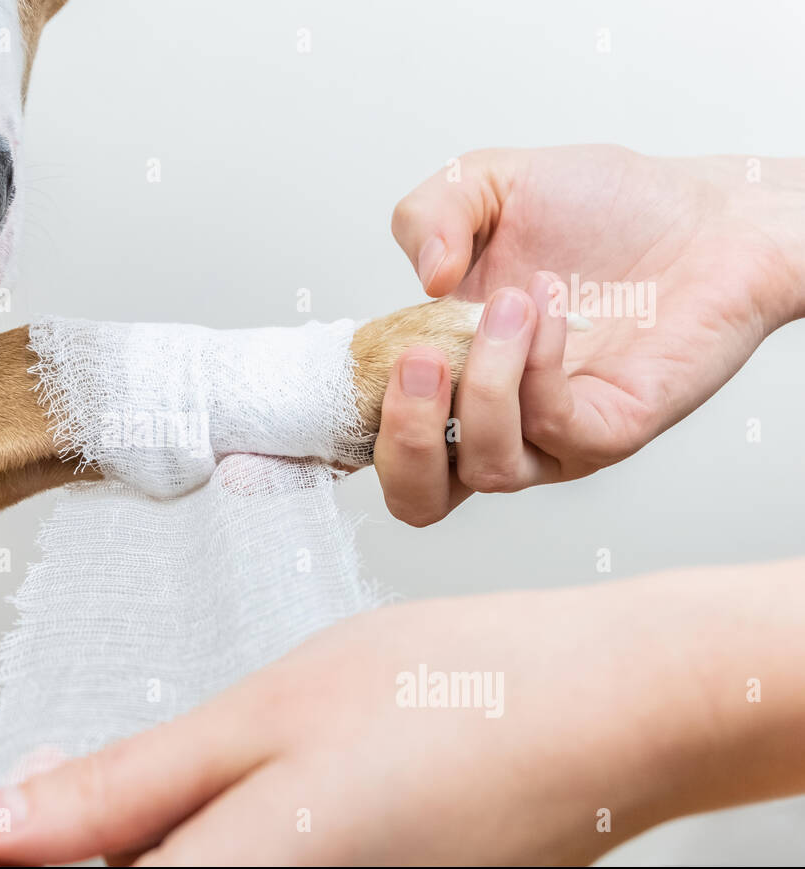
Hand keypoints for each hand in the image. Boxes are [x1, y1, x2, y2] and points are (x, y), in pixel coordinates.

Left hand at [0, 560, 804, 864]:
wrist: (603, 712)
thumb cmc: (449, 695)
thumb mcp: (256, 723)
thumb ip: (111, 795)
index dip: (12, 864)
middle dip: (79, 851)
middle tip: (64, 784)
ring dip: (147, 846)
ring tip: (180, 775)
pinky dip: (212, 848)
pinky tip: (244, 794)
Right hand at [376, 147, 804, 525]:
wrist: (710, 212)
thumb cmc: (605, 210)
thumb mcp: (489, 185)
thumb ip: (429, 214)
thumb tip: (422, 280)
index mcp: (446, 377)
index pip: (374, 443)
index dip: (345, 429)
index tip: (347, 371)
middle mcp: (492, 421)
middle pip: (417, 497)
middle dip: (400, 438)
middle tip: (416, 360)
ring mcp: (550, 437)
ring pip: (485, 468)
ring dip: (482, 382)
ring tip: (509, 302)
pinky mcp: (608, 433)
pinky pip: (551, 429)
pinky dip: (536, 369)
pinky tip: (547, 310)